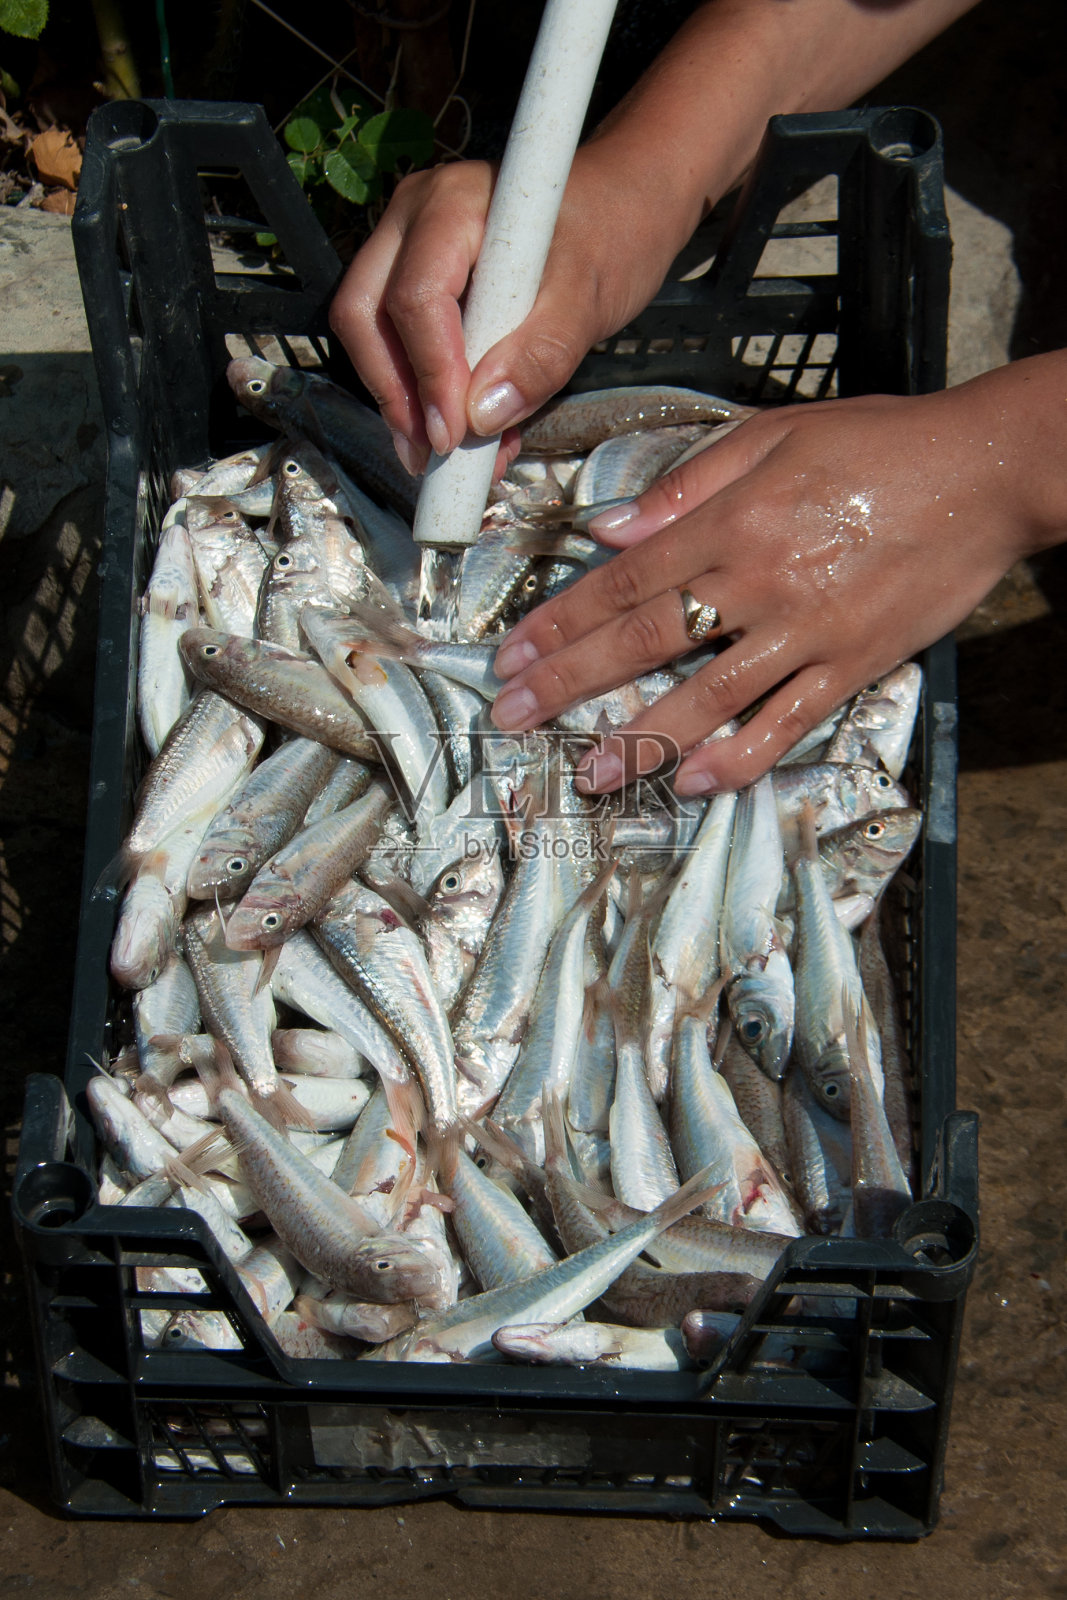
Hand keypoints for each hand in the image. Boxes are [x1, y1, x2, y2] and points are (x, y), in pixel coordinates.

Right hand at [328, 147, 700, 473]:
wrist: (622, 212)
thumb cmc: (611, 236)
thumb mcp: (590, 297)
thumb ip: (542, 354)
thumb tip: (482, 414)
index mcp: (454, 204)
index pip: (417, 296)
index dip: (430, 372)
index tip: (453, 435)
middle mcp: (414, 220)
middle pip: (365, 314)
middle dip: (394, 392)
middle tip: (430, 455)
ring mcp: (407, 249)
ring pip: (370, 334)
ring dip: (401, 402)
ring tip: (448, 457)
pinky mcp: (417, 282)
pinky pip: (399, 343)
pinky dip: (425, 395)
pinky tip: (466, 435)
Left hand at [489, 368, 1066, 793]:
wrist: (986, 471)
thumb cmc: (879, 443)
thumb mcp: (775, 433)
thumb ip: (688, 482)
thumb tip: (610, 528)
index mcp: (732, 518)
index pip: (624, 580)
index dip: (560, 622)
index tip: (510, 656)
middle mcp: (758, 578)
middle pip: (645, 641)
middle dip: (569, 683)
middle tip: (511, 719)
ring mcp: (808, 629)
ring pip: (707, 695)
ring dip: (642, 738)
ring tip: (589, 772)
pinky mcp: (854, 664)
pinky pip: (788, 721)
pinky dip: (741, 757)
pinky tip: (696, 784)